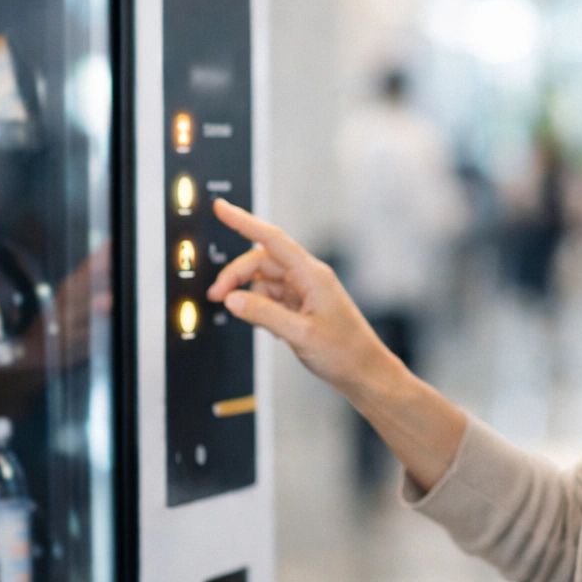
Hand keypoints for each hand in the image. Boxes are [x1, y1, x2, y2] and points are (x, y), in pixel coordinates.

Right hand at [206, 198, 391, 392]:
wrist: (365, 372)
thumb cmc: (344, 352)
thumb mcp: (300, 334)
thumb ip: (263, 314)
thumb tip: (232, 299)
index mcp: (312, 275)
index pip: (271, 239)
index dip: (243, 222)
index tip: (221, 208)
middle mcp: (308, 278)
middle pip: (261, 262)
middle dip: (235, 276)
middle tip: (217, 297)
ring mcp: (305, 292)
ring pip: (264, 281)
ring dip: (248, 295)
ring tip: (245, 317)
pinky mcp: (302, 307)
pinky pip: (271, 298)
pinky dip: (260, 308)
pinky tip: (267, 327)